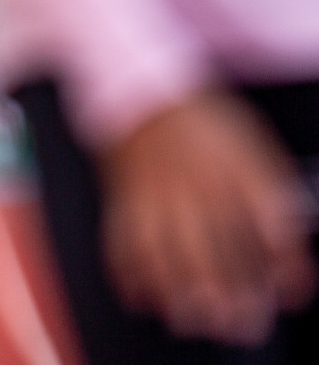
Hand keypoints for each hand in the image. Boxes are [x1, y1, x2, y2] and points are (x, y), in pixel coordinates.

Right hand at [100, 89, 315, 345]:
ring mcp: (156, 192)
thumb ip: (272, 192)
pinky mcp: (122, 197)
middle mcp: (198, 184)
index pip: (271, 226)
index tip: (289, 293)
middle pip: (215, 252)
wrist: (138, 89)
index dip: (286, 267)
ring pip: (166, 255)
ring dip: (180, 295)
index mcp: (238, 169)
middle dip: (230, 296)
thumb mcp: (253, 146)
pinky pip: (122, 243)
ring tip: (194, 319)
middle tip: (239, 324)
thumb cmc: (202, 122)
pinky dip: (130, 276)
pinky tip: (143, 296)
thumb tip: (288, 244)